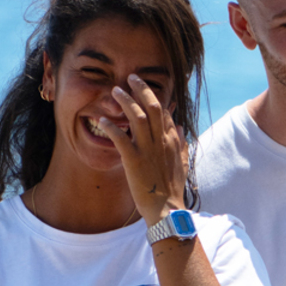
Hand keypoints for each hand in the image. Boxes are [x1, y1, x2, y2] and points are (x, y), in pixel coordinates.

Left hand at [97, 74, 187, 226]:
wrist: (166, 207)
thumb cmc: (173, 188)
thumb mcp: (183, 162)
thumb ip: (182, 142)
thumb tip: (180, 125)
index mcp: (173, 141)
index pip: (165, 112)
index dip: (154, 97)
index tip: (143, 88)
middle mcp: (161, 141)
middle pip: (152, 107)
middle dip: (142, 89)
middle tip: (131, 77)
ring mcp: (147, 149)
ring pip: (136, 117)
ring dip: (125, 101)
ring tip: (115, 91)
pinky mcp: (133, 159)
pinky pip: (120, 138)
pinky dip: (111, 127)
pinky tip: (101, 120)